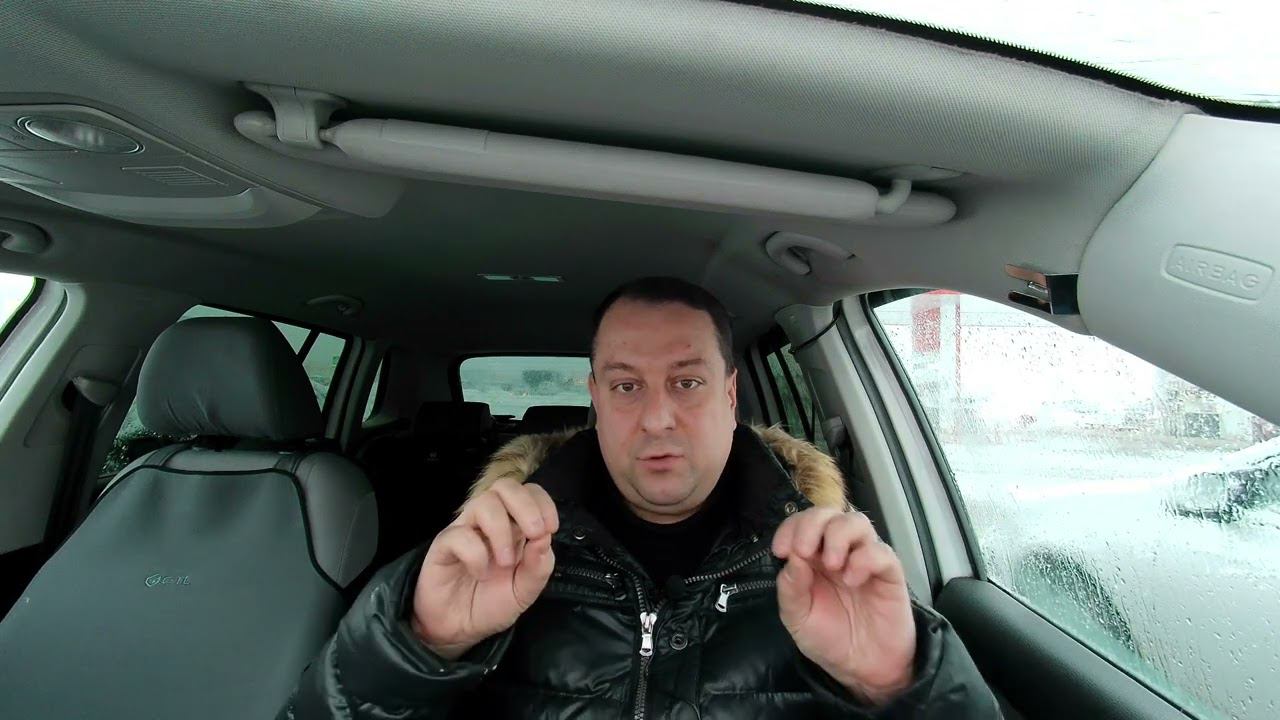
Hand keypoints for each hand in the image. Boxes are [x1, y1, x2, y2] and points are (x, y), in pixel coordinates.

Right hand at [411, 479, 558, 659]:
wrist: (458, 630)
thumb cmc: (491, 604)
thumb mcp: (525, 591)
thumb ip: (539, 566)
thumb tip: (545, 538)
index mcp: (513, 526)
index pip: (529, 493)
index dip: (542, 503)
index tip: (550, 528)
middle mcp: (489, 522)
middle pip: (505, 486)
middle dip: (525, 506)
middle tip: (534, 534)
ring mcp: (465, 530)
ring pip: (483, 503)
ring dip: (502, 531)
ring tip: (506, 563)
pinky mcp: (443, 545)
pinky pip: (459, 534)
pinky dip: (476, 554)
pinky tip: (480, 573)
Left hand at [772, 508, 915, 704]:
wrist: (863, 668)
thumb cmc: (829, 638)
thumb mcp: (798, 617)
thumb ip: (791, 587)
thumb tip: (792, 557)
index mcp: (812, 557)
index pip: (802, 524)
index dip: (790, 528)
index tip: (781, 550)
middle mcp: (839, 551)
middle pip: (828, 514)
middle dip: (812, 525)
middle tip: (805, 550)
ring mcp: (864, 559)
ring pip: (856, 522)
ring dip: (838, 535)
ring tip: (832, 564)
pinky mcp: (889, 572)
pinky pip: (881, 551)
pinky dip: (864, 559)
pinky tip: (853, 580)